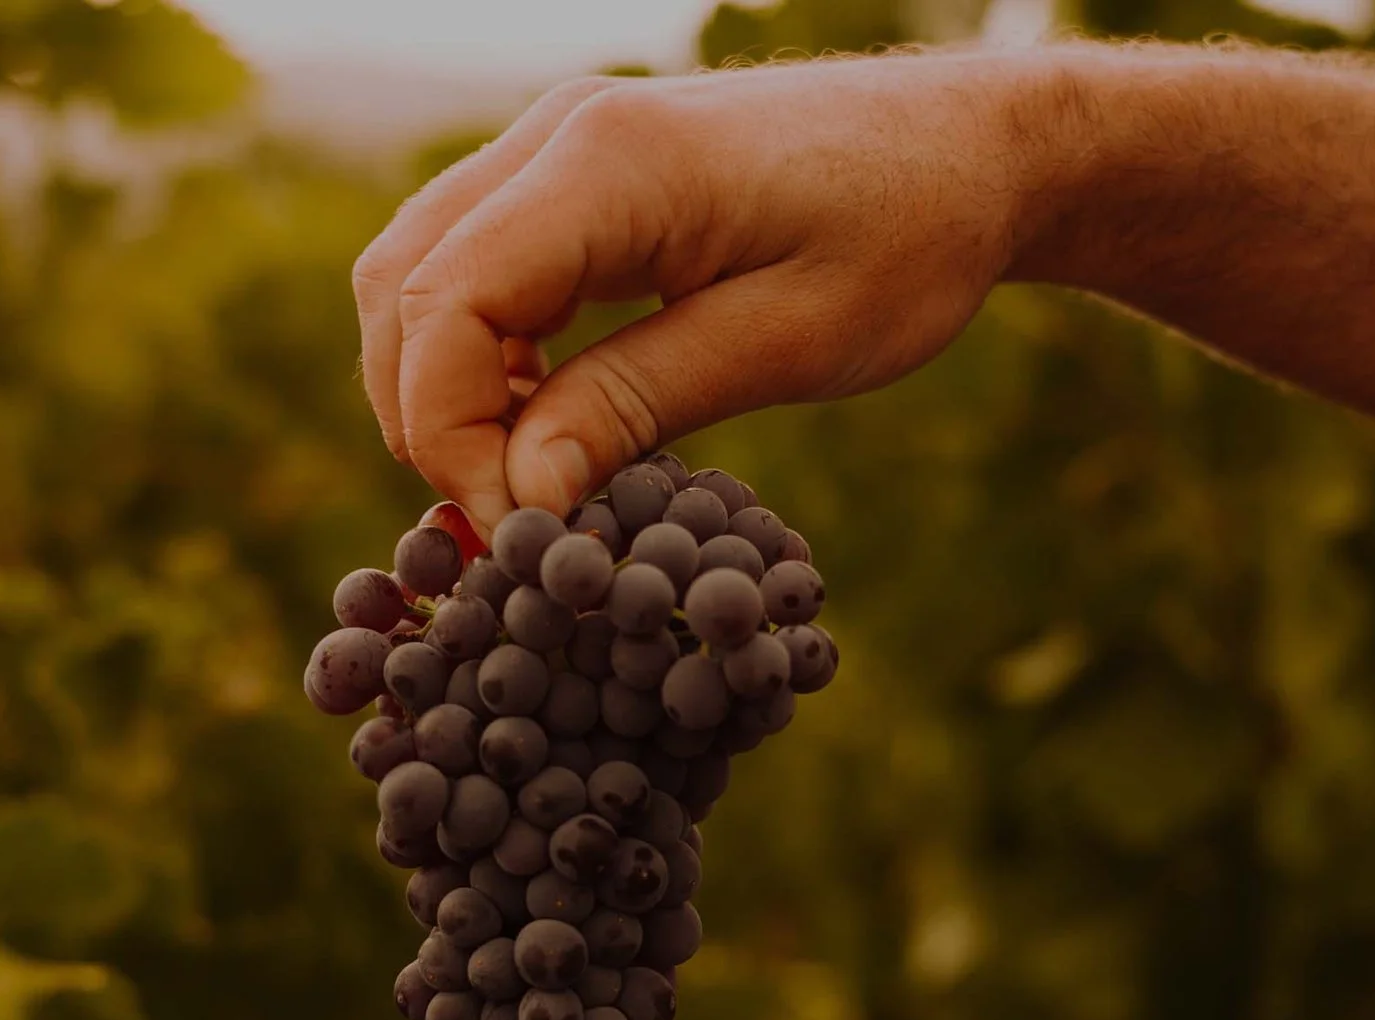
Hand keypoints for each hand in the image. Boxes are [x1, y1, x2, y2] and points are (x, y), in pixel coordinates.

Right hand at [350, 51, 1058, 528]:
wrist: (972, 147)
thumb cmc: (910, 236)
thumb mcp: (792, 342)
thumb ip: (640, 405)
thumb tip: (520, 495)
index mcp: (612, 165)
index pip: (445, 305)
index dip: (450, 437)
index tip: (523, 532)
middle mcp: (559, 132)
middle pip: (402, 287)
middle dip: (429, 424)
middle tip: (518, 525)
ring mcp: (557, 141)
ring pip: (416, 273)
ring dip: (442, 390)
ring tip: (531, 481)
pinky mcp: (572, 169)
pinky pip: (468, 262)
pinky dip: (475, 353)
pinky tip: (545, 422)